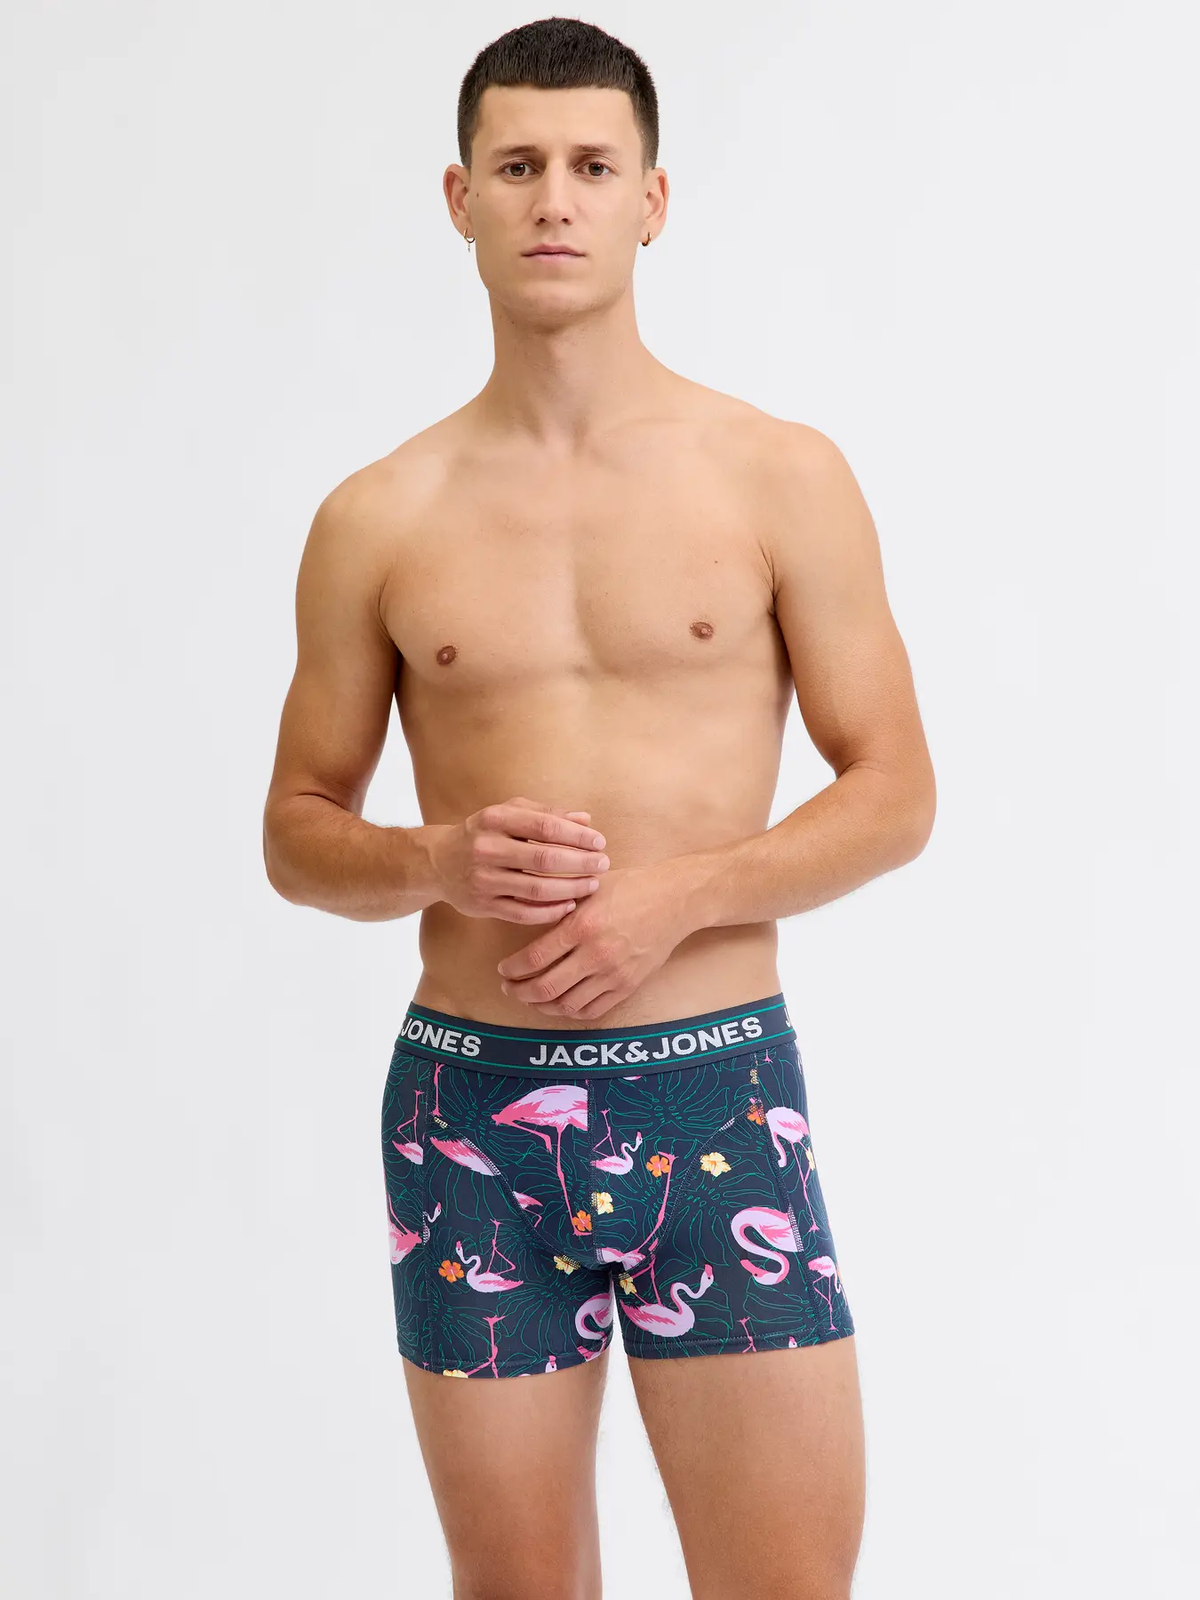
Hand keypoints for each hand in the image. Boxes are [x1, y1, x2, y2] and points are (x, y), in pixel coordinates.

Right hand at [427, 796, 610, 924]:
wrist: (438, 862)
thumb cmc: (484, 833)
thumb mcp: (508, 813)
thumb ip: (546, 813)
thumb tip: (587, 819)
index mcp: (495, 818)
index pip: (545, 826)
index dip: (577, 835)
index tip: (599, 842)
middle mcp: (486, 848)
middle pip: (544, 858)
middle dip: (580, 862)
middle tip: (603, 865)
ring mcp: (483, 879)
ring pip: (536, 888)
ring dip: (570, 888)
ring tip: (592, 885)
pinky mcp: (482, 905)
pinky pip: (523, 912)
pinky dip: (550, 911)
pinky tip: (569, 905)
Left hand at [495, 864, 692, 1019]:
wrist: (675, 900)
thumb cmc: (630, 887)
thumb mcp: (588, 889)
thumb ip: (560, 908)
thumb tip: (528, 921)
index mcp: (581, 926)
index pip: (533, 959)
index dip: (512, 970)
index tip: (503, 970)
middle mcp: (595, 954)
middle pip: (545, 988)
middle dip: (520, 992)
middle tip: (509, 988)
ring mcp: (613, 974)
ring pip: (566, 1004)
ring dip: (542, 1005)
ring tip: (532, 998)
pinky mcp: (628, 985)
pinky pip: (592, 1009)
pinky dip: (570, 1011)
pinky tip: (560, 1002)